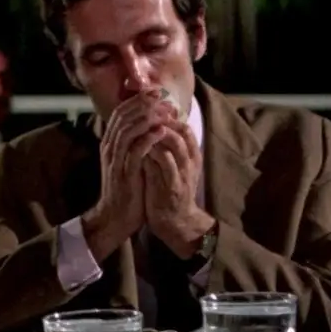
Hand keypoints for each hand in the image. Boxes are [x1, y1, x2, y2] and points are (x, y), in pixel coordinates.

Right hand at [82, 90, 174, 258]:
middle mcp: (110, 148)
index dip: (137, 100)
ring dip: (147, 118)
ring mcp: (116, 160)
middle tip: (161, 95)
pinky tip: (161, 131)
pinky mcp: (124, 173)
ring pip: (128, 130)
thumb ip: (133, 144)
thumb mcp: (128, 162)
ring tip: (164, 110)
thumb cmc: (126, 189)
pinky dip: (148, 139)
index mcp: (110, 144)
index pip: (120, 113)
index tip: (155, 91)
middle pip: (123, 117)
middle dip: (143, 104)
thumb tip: (147, 125)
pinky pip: (135, 151)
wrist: (115, 216)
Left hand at [144, 120, 213, 257]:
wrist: (174, 222)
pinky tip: (139, 146)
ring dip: (157, 132)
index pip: (184, 127)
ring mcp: (183, 173)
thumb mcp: (167, 166)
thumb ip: (162, 148)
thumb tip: (149, 127)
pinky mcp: (173, 186)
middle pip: (182, 131)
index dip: (167, 116)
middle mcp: (190, 162)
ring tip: (140, 124)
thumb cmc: (166, 191)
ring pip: (176, 144)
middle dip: (162, 119)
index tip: (148, 109)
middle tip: (143, 111)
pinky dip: (153, 152)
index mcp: (191, 156)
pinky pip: (166, 163)